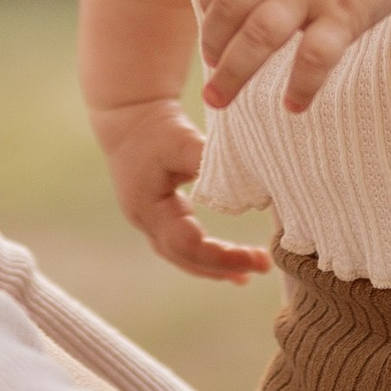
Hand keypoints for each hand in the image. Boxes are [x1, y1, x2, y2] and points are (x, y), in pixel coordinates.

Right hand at [92, 97, 272, 282]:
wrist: (127, 115)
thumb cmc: (154, 127)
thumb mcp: (181, 140)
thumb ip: (208, 161)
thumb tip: (248, 182)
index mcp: (149, 209)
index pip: (188, 245)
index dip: (223, 257)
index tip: (257, 258)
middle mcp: (146, 223)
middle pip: (186, 258)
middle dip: (224, 266)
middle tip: (264, 266)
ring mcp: (150, 222)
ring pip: (183, 257)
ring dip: (214, 267)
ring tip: (246, 275)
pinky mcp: (159, 216)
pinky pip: (183, 245)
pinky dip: (206, 255)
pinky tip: (228, 261)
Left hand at [197, 0, 390, 113]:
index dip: (205, 3)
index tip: (211, 30)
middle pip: (228, 9)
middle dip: (212, 48)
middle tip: (210, 77)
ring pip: (259, 35)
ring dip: (234, 72)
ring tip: (219, 99)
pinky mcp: (345, 11)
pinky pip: (315, 56)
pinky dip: (301, 85)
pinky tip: (293, 106)